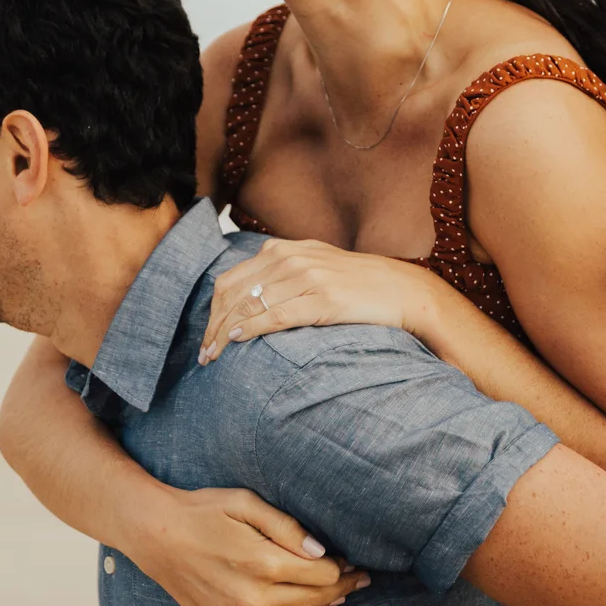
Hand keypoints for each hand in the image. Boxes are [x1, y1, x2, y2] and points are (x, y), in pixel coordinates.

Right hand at [128, 484, 368, 605]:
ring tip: (331, 595)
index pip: (321, 576)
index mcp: (261, 563)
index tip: (350, 561)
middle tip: (355, 578)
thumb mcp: (245, 502)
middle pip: (313, 601)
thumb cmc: (202, 511)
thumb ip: (287, 527)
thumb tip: (322, 552)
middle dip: (339, 589)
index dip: (341, 568)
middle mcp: (250, 599)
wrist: (154, 534)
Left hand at [200, 236, 446, 363]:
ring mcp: (307, 276)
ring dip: (226, 333)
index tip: (207, 336)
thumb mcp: (313, 266)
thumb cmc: (356, 284)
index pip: (231, 280)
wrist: (401, 289)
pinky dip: (252, 327)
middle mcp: (290, 258)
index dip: (213, 311)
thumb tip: (248, 298)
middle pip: (233, 294)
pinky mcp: (323, 298)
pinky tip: (238, 340)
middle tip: (205, 354)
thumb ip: (281, 273)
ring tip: (214, 356)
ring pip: (250, 305)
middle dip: (213, 326)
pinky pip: (277, 314)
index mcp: (283, 249)